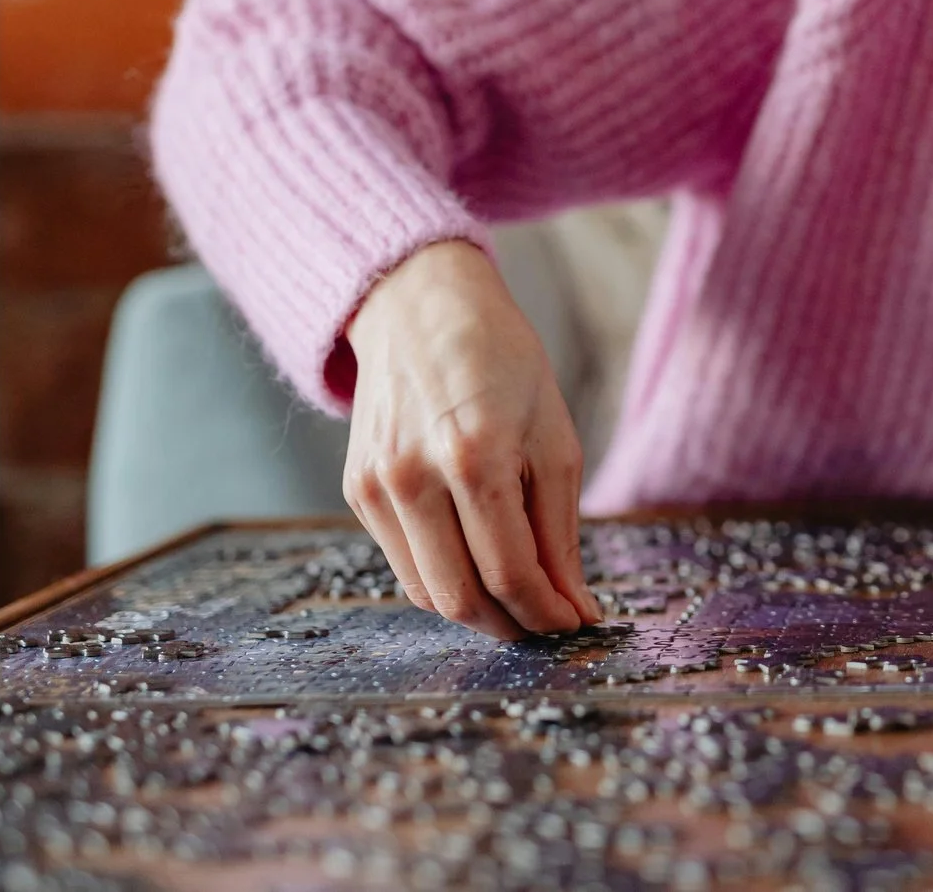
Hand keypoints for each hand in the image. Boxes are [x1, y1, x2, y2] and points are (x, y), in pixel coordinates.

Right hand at [341, 239, 603, 639]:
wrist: (421, 308)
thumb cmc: (503, 364)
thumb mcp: (555, 437)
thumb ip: (561, 531)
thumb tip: (574, 608)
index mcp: (474, 455)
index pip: (510, 572)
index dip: (548, 613)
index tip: (576, 625)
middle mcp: (413, 476)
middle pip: (461, 598)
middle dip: (513, 626)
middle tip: (549, 623)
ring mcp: (375, 486)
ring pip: (426, 593)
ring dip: (478, 612)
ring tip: (518, 599)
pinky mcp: (356, 491)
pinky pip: (403, 565)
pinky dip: (443, 579)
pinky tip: (476, 562)